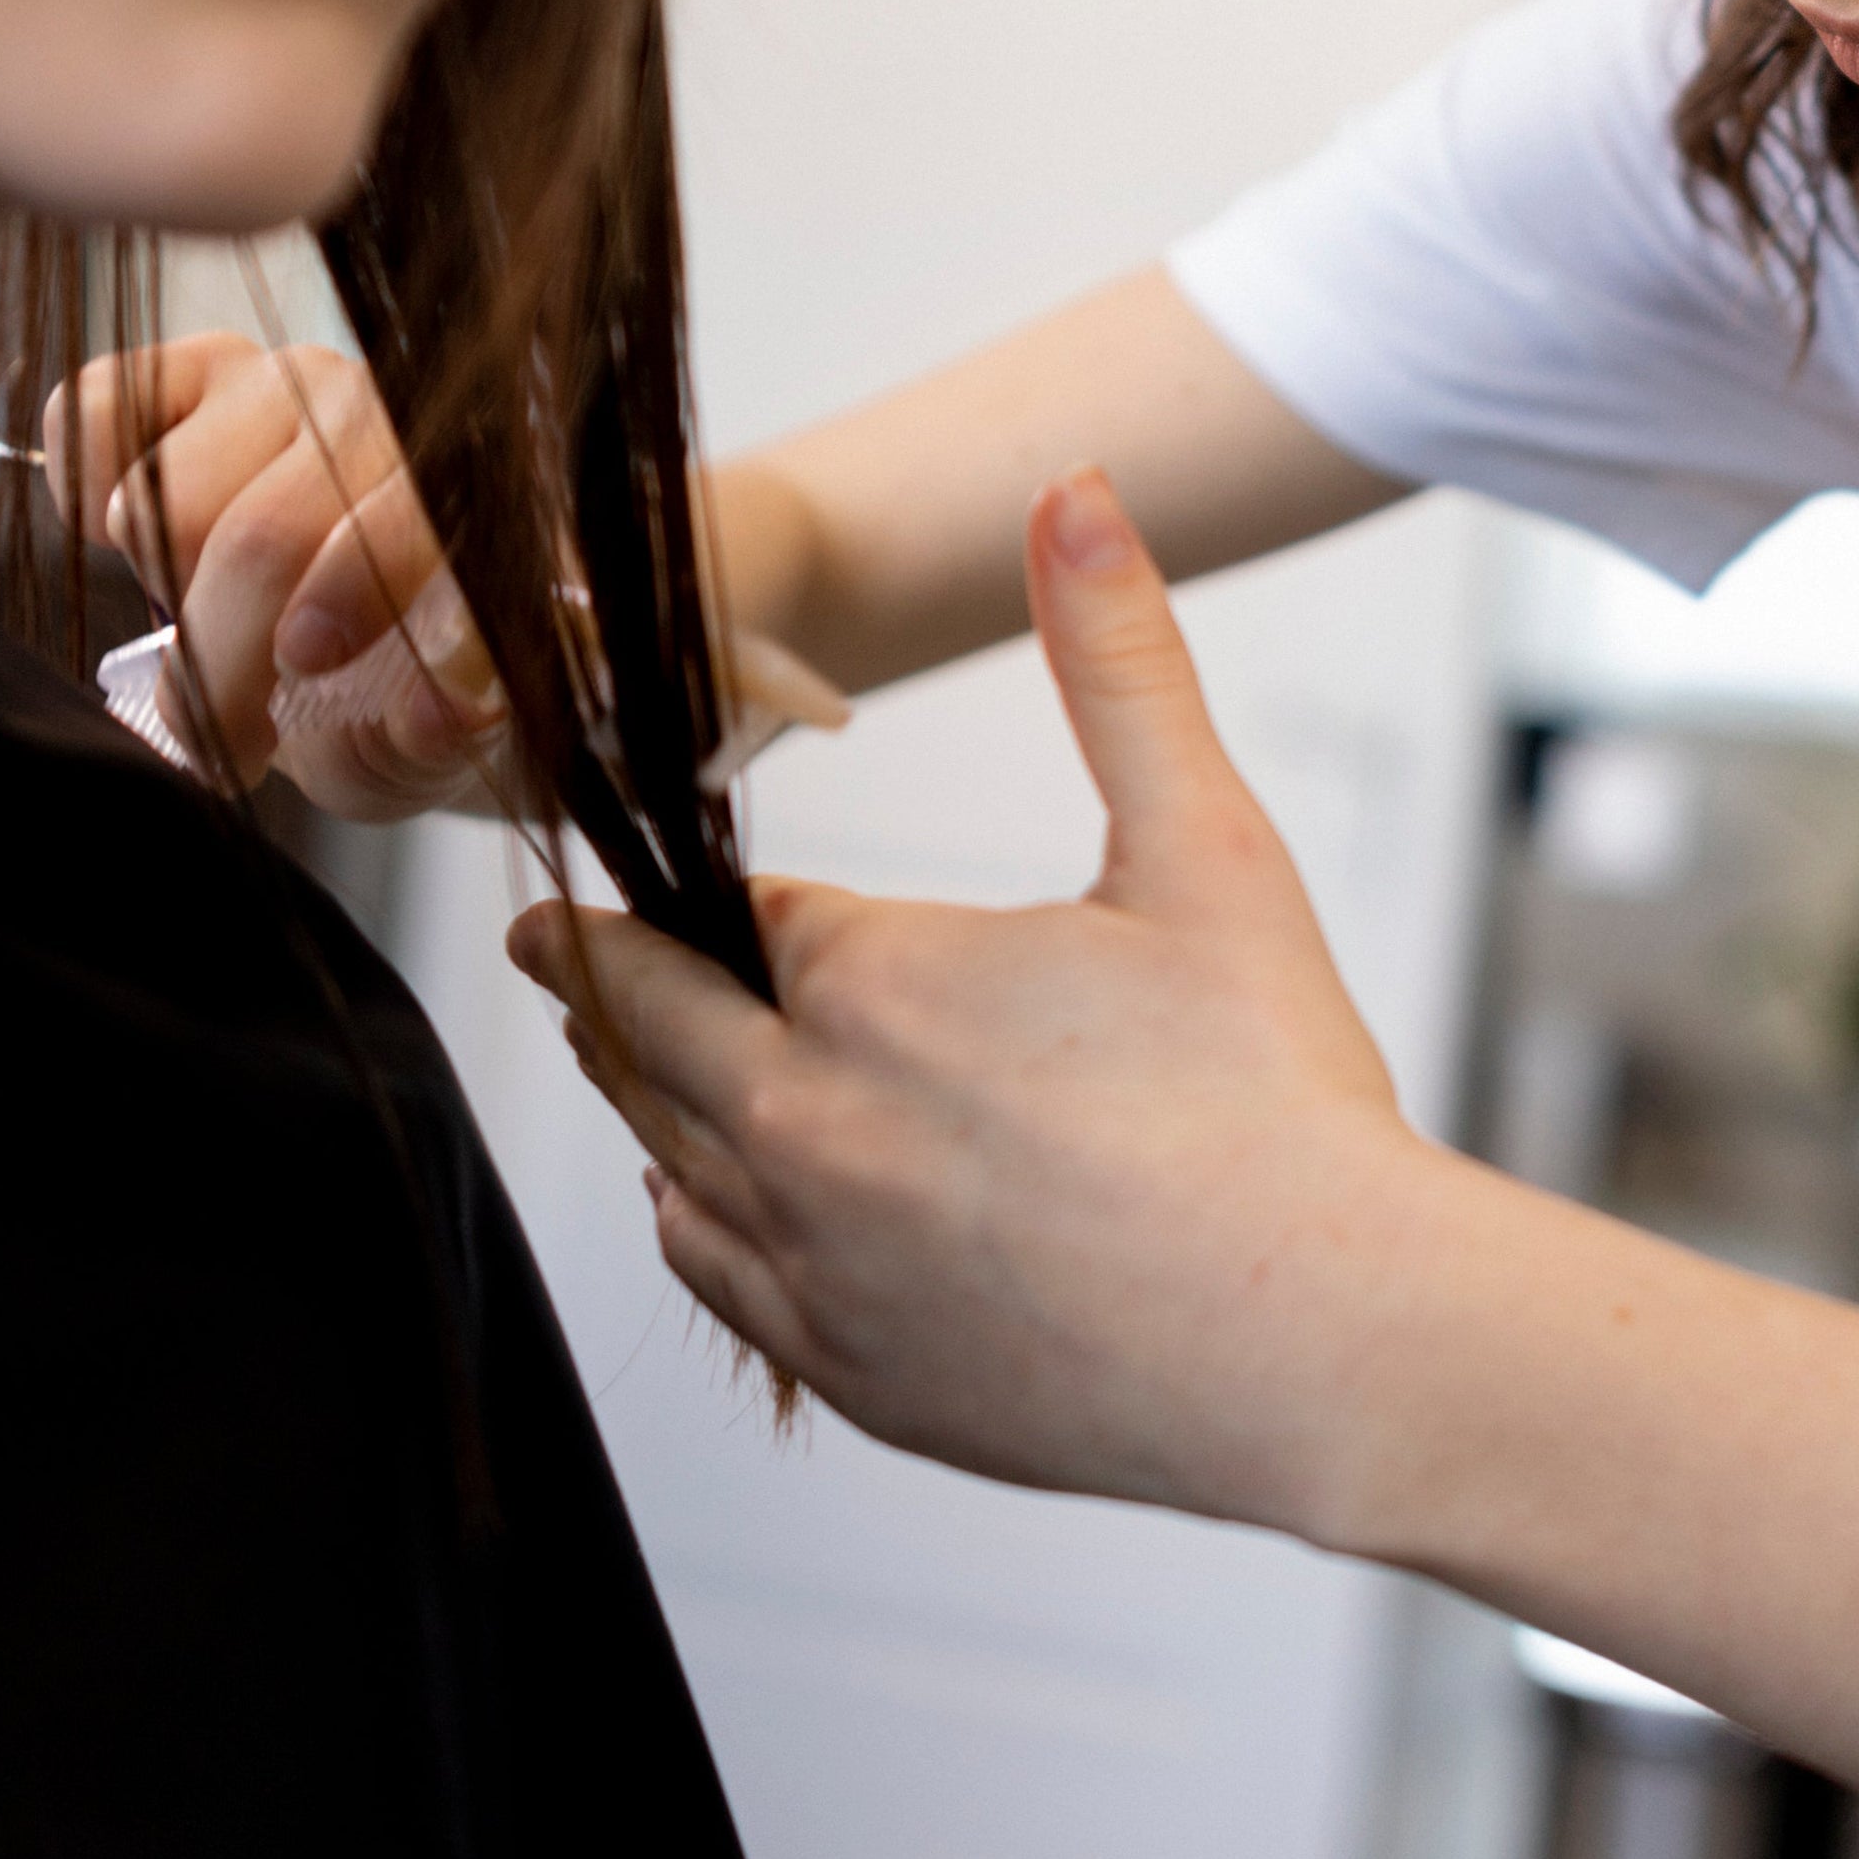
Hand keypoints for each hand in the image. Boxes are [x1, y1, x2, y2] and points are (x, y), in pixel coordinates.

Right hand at [42, 333, 506, 816]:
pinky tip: (150, 540)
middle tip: (230, 729)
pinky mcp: (202, 367)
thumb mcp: (437, 735)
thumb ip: (446, 729)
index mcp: (469, 501)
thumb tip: (436, 710)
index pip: (411, 522)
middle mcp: (384, 419)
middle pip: (264, 532)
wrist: (377, 619)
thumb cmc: (409, 678)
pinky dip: (88, 491)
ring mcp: (292, 382)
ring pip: (167, 497)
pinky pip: (95, 415)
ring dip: (171, 582)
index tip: (302, 660)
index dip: (350, 586)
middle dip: (222, 652)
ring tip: (220, 611)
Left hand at [513, 467, 1449, 1532]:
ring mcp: (813, 1257)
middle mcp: (803, 1121)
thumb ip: (1120, 663)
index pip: (739, 915)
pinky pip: (710, 1276)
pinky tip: (687, 1199)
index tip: (662, 868)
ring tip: (611, 1048)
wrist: (1318, 1344)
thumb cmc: (1279, 1098)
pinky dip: (684, 1218)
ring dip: (630, 1086)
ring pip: (660, 1150)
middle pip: (647, 1025)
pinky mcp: (846, 1365)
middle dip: (593, 971)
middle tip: (540, 943)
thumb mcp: (1208, 846)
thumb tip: (1071, 493)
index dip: (709, 887)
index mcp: (873, 982)